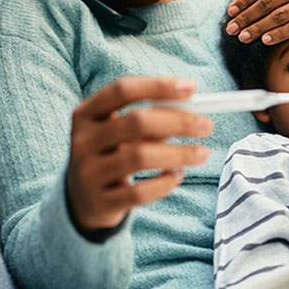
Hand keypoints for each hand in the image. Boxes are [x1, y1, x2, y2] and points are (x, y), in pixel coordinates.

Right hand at [66, 76, 212, 233]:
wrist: (82, 201)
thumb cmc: (113, 154)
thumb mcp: (121, 134)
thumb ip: (152, 119)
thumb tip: (194, 109)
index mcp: (86, 114)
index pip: (122, 90)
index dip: (158, 86)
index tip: (192, 88)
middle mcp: (82, 141)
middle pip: (135, 122)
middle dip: (178, 121)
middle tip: (207, 125)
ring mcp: (88, 173)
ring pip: (140, 158)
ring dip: (179, 153)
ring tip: (202, 153)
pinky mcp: (100, 203)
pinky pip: (140, 192)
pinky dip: (165, 182)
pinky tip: (177, 175)